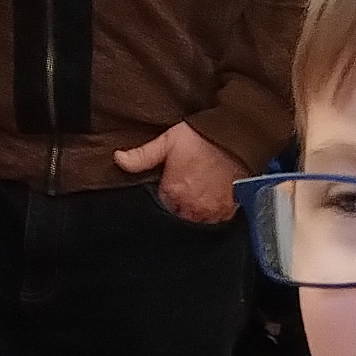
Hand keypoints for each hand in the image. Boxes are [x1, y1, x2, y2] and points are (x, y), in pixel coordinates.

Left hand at [114, 119, 240, 225]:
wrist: (237, 135)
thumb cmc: (203, 137)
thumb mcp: (167, 141)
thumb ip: (141, 155)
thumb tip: (117, 159)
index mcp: (172, 192)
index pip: (162, 203)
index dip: (167, 191)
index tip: (174, 180)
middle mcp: (191, 206)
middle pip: (178, 213)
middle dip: (180, 202)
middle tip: (189, 182)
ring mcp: (211, 211)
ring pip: (196, 219)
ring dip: (196, 209)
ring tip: (202, 189)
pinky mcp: (228, 211)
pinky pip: (216, 220)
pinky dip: (214, 211)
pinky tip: (214, 195)